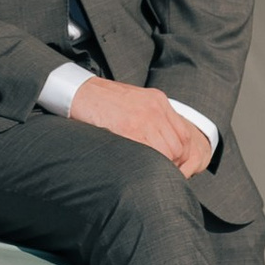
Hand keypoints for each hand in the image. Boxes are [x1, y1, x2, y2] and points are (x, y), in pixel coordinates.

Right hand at [70, 76, 211, 175]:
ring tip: (149, 172)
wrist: (80, 91)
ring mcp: (143, 118)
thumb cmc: (103, 99)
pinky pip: (148, 153)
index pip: (184, 134)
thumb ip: (151, 116)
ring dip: (160, 166)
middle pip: (178, 146)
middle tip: (162, 172)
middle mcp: (155, 108)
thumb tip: (161, 142)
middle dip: (173, 164)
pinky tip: (138, 167)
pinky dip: (147, 164)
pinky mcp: (129, 129)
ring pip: (166, 152)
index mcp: (158, 100)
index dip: (182, 154)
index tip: (173, 164)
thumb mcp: (134, 100)